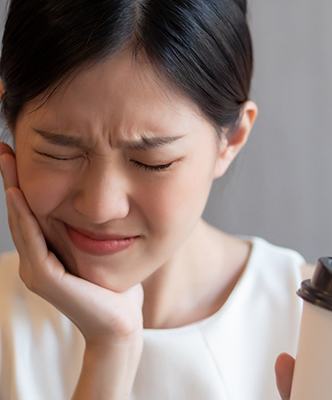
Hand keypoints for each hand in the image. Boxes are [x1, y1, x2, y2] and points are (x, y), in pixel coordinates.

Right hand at [0, 143, 143, 343]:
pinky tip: (19, 193)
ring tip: (8, 160)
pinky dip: (25, 217)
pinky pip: (33, 242)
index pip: (32, 210)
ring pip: (22, 222)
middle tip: (5, 147)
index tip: (18, 151)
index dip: (24, 181)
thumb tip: (94, 201)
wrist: (120, 324)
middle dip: (13, 178)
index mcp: (46, 252)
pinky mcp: (46, 278)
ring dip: (13, 190)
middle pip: (22, 212)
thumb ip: (87, 231)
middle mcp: (35, 260)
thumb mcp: (99, 250)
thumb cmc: (114, 288)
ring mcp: (37, 270)